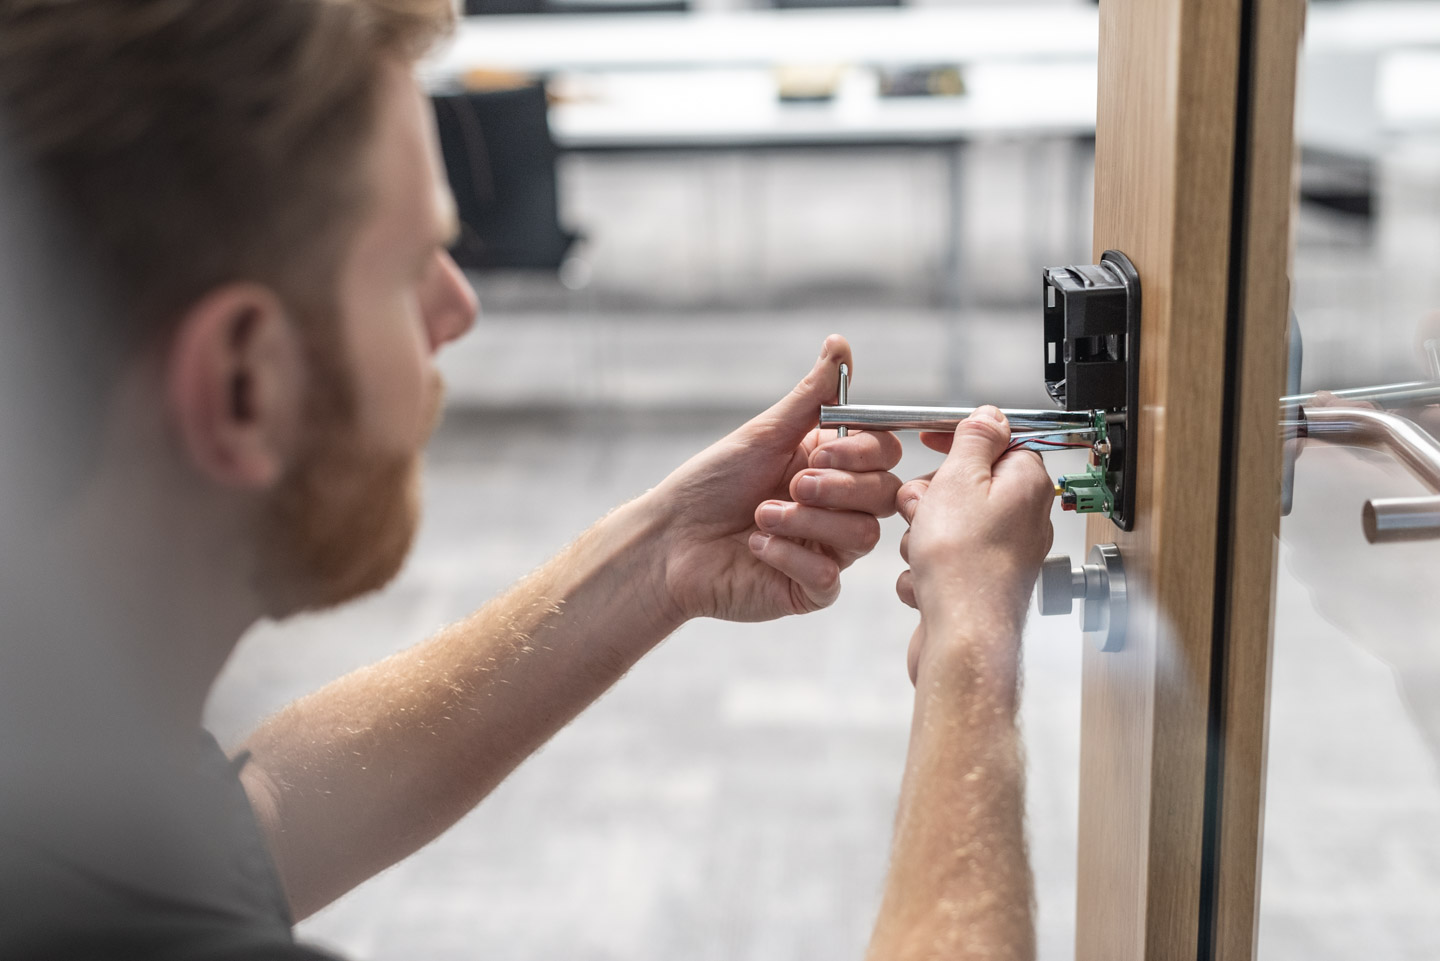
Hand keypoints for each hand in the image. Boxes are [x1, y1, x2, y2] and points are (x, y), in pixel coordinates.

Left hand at [652, 335, 902, 621]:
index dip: (865, 452)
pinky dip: (791, 556)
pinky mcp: (809, 590)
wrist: (669, 539)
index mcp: (832, 466)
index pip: (885, 455)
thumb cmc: (712, 483)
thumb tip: (840, 343)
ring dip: (808, 522)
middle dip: (840, 488)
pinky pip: (828, 577)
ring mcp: (827, 551)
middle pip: (884, 495)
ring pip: (862, 536)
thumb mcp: (765, 433)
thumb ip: (813, 395)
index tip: (821, 450)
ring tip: (761, 515)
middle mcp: (837, 508)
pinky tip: (756, 545)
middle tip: (793, 484)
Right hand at [894, 408, 1053, 683]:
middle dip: (931, 495)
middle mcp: (1022, 519)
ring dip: (921, 534)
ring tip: (922, 552)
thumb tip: (989, 416)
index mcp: (1027, 485)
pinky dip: (924, 569)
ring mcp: (1001, 554)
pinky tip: (925, 581)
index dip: (960, 440)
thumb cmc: (965, 565)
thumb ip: (974, 440)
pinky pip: (940, 562)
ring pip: (945, 524)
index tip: (933, 440)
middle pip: (965, 485)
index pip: (998, 441)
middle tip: (922, 507)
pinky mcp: (978, 584)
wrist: (962, 636)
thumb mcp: (960, 479)